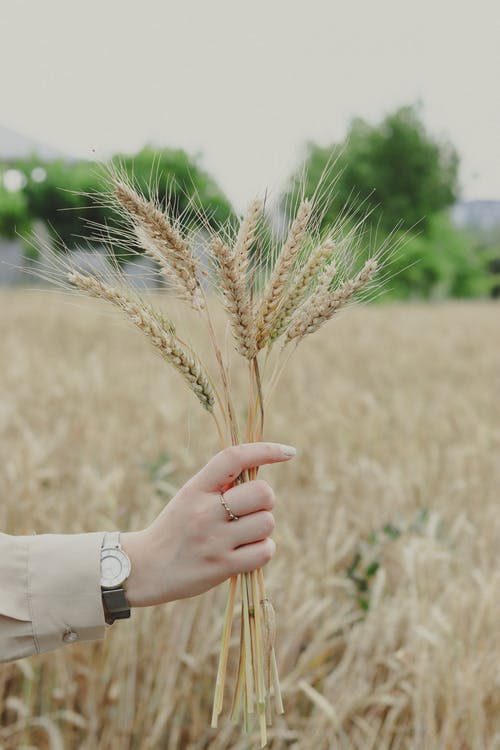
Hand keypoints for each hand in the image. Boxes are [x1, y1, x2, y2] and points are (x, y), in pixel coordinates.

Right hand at [120, 442, 295, 606]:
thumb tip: (260, 468)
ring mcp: (214, 540)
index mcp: (196, 488)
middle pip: (263, 493)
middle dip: (264, 501)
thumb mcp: (190, 497)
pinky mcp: (222, 566)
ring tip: (243, 534)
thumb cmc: (176, 528)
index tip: (288, 452)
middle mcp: (205, 511)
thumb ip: (220, 484)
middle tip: (248, 511)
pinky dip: (263, 550)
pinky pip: (265, 551)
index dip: (265, 451)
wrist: (145, 568)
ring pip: (267, 522)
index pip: (233, 458)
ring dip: (262, 528)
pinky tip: (246, 552)